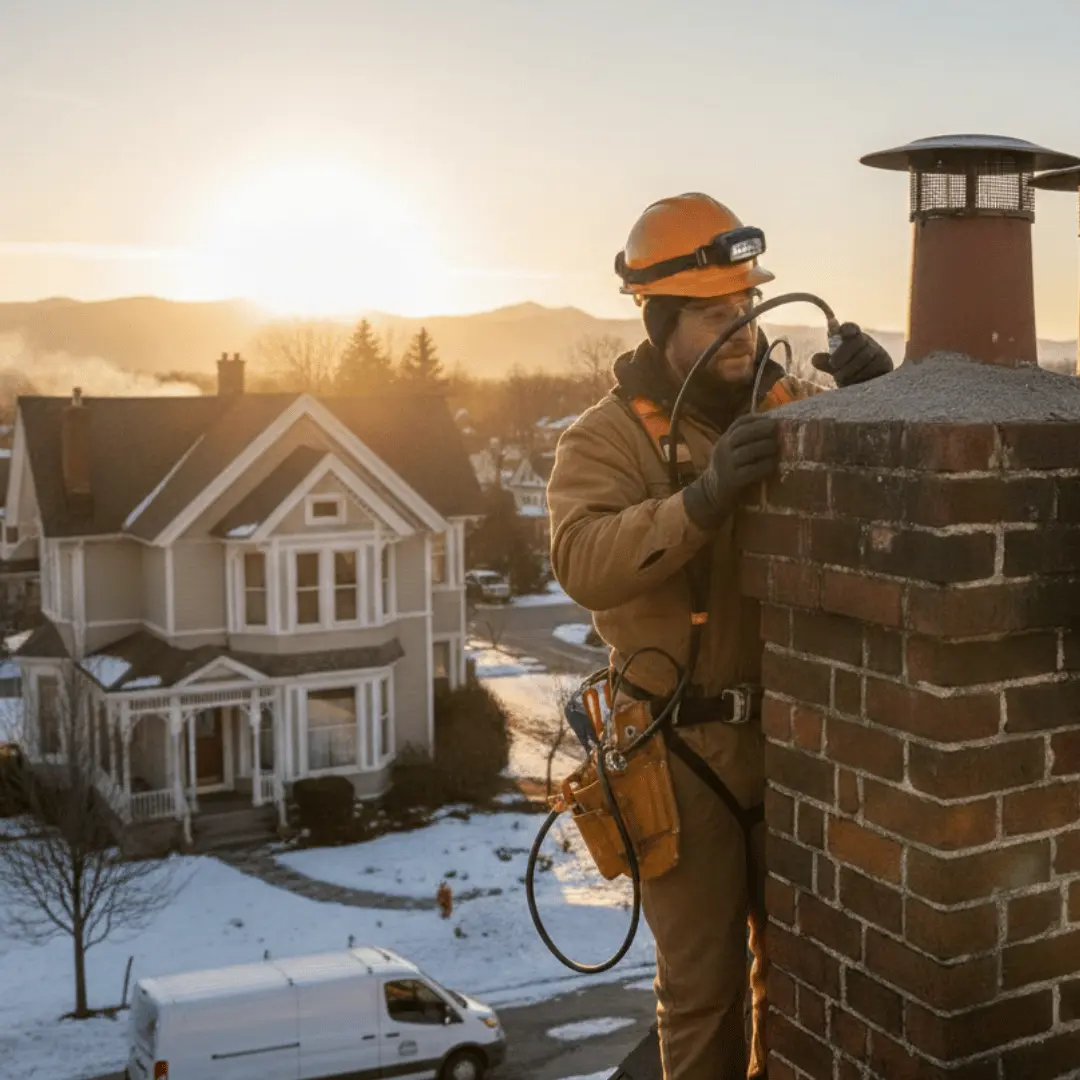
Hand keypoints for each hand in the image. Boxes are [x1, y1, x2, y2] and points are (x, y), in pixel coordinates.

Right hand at [683, 413, 778, 529]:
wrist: (710, 493)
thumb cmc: (728, 469)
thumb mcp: (730, 451)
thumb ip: (745, 440)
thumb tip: (773, 428)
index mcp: (724, 440)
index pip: (739, 423)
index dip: (756, 419)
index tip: (771, 418)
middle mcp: (723, 449)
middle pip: (742, 434)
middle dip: (761, 429)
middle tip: (777, 428)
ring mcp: (726, 465)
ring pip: (747, 451)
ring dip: (765, 447)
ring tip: (778, 447)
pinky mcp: (732, 480)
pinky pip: (750, 471)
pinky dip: (764, 466)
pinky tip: (772, 465)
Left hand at [812, 323, 892, 386]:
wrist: (869, 387)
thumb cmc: (848, 372)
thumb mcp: (834, 367)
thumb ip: (824, 362)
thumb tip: (815, 359)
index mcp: (853, 338)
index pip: (850, 328)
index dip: (846, 328)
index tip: (841, 331)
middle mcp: (867, 343)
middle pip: (857, 341)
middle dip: (843, 353)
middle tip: (833, 364)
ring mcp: (878, 353)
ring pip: (864, 357)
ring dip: (849, 369)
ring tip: (843, 378)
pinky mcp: (886, 365)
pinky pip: (873, 369)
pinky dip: (861, 377)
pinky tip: (856, 383)